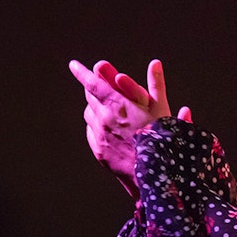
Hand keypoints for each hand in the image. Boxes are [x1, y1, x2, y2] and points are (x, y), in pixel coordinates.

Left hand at [68, 58, 190, 195]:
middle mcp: (104, 118)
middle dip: (94, 89)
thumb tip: (155, 63)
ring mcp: (100, 136)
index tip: (74, 65)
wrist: (154, 174)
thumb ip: (156, 83)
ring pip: (90, 114)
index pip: (92, 83)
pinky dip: (96, 125)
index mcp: (118, 104)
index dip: (82, 72)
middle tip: (99, 85)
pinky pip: (91, 132)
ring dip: (95, 108)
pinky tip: (108, 127)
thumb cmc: (161, 138)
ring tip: (107, 108)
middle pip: (91, 97)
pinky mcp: (99, 151)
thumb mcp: (162, 108)